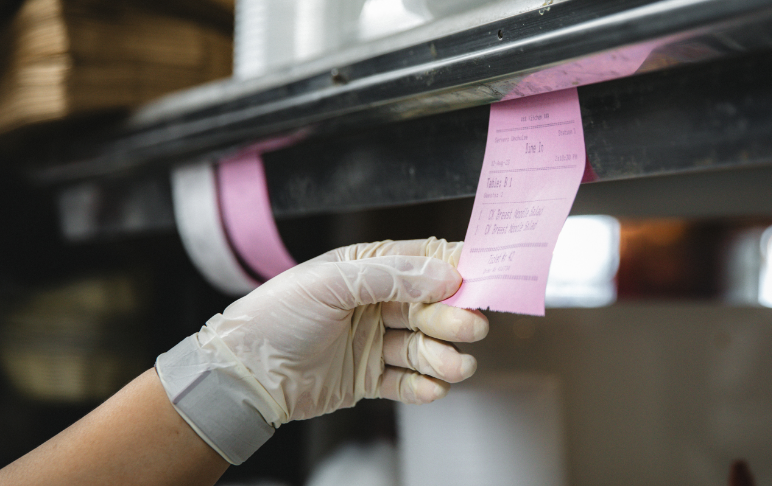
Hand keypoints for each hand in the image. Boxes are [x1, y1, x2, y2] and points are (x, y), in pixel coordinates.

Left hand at [156, 238, 487, 462]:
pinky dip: (424, 386)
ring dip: (443, 356)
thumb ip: (389, 277)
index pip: (422, 263)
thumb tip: (444, 274)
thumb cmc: (275, 316)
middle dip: (453, 318)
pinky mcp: (368, 377)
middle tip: (471, 327)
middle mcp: (375, 303)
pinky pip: (406, 381)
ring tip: (454, 367)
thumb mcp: (330, 284)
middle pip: (430, 308)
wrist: (241, 375)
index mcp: (366, 268)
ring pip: (423, 347)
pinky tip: (433, 387)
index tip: (485, 278)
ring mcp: (373, 341)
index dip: (455, 270)